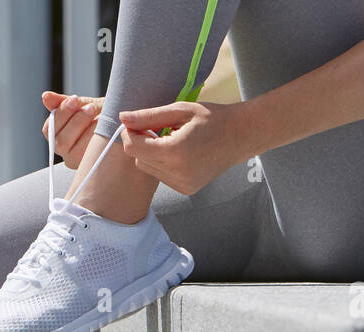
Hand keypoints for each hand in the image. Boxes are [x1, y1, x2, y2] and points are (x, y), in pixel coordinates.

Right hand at [42, 91, 103, 168]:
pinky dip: (98, 142)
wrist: (120, 125)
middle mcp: (64, 151)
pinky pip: (91, 157)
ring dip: (88, 132)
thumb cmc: (99, 114)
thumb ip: (63, 102)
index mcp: (57, 135)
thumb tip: (45, 96)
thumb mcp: (82, 105)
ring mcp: (76, 161)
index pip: (49, 128)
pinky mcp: (90, 167)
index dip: (61, 113)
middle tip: (91, 107)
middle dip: (76, 122)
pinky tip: (107, 130)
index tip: (75, 99)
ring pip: (74, 151)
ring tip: (101, 118)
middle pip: (60, 141)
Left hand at [119, 101, 247, 195]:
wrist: (241, 136)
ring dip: (151, 154)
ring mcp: (182, 184)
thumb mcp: (180, 110)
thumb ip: (149, 116)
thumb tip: (122, 117)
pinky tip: (179, 153)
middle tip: (157, 128)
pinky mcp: (186, 189)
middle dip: (140, 143)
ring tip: (171, 140)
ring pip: (147, 169)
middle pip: (137, 159)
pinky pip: (161, 176)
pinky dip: (162, 164)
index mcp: (175, 152)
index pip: (133, 148)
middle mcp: (178, 173)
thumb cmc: (212, 118)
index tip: (137, 123)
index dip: (129, 134)